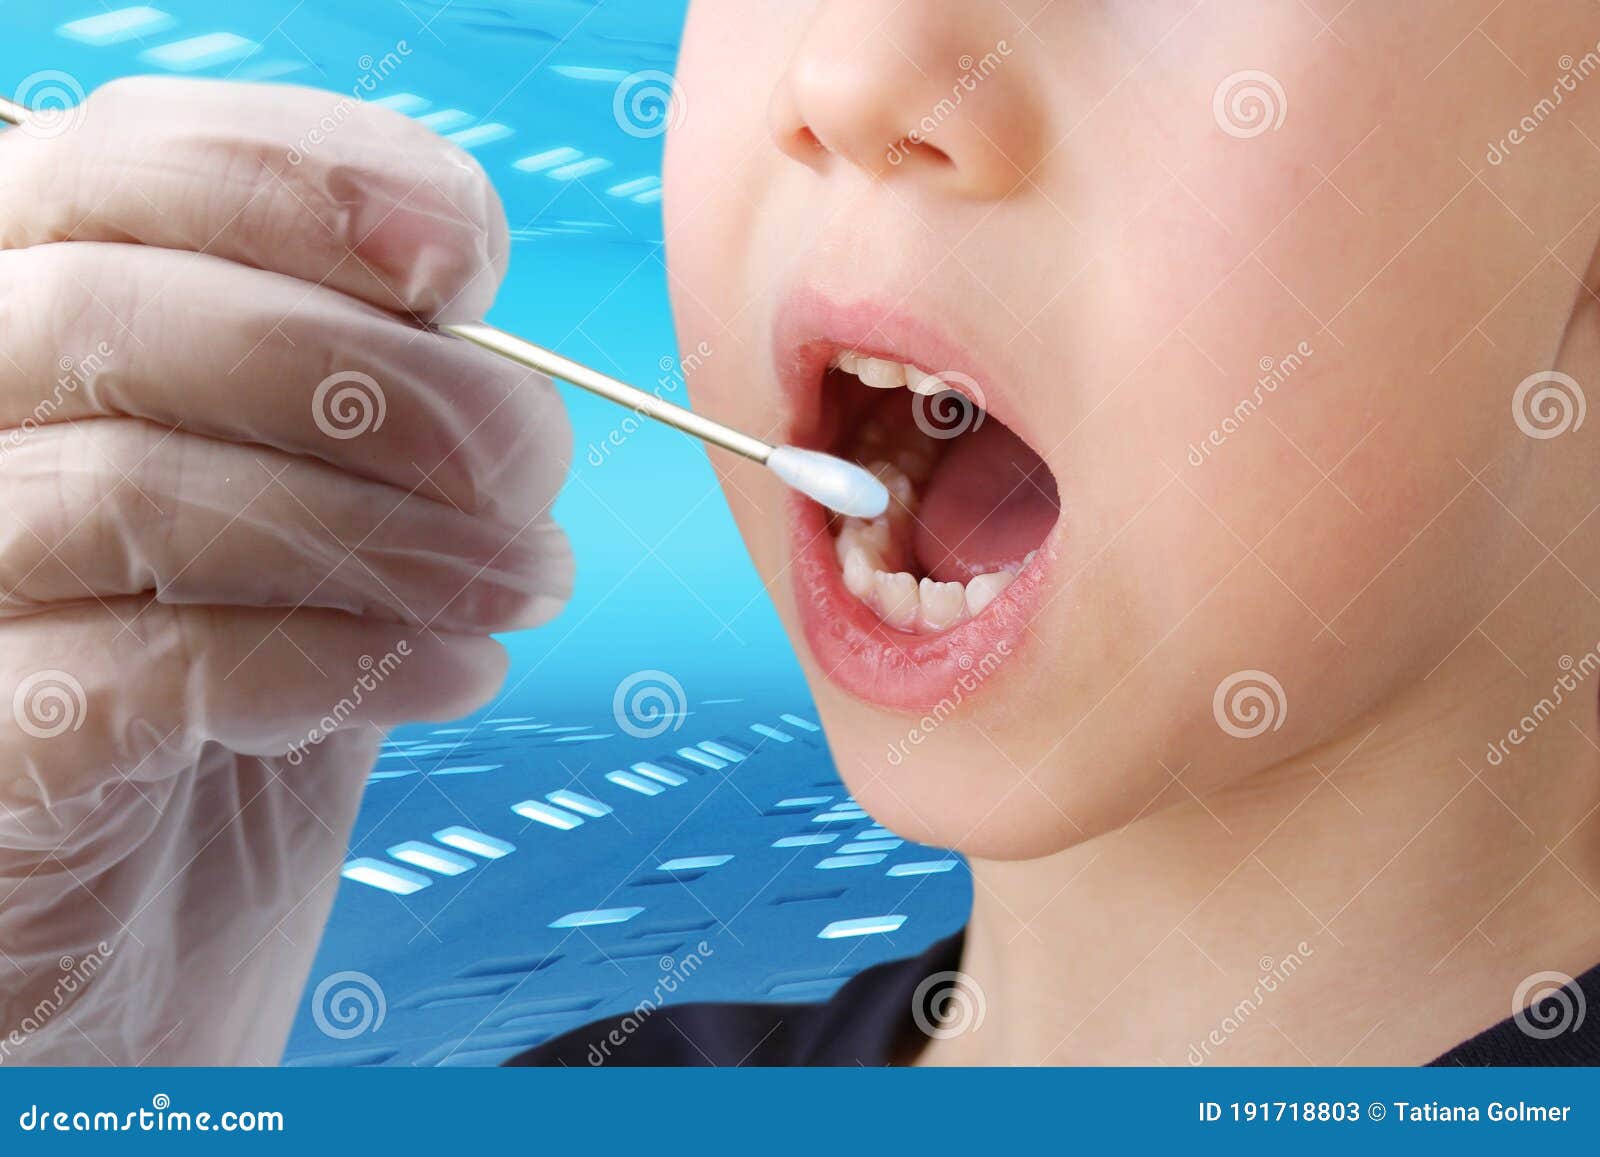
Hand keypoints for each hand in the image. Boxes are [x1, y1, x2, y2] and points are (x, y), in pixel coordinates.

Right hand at [0, 77, 571, 1062]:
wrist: (141, 976)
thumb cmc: (238, 730)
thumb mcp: (325, 535)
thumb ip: (382, 426)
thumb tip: (513, 371)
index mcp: (27, 331)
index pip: (123, 164)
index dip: (307, 176)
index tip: (469, 264)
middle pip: (115, 310)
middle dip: (377, 377)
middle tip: (531, 466)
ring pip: (129, 483)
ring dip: (387, 531)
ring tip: (525, 584)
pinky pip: (137, 670)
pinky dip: (333, 658)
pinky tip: (458, 675)